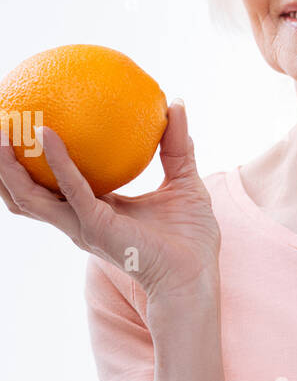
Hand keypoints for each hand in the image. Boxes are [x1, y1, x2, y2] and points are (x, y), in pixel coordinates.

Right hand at [0, 100, 220, 300]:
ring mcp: (83, 225)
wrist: (195, 277)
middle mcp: (79, 220)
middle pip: (26, 195)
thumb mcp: (184, 180)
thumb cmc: (191, 239)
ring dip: (9, 169)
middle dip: (4, 169)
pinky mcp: (96, 227)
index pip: (52, 187)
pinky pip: (71, 189)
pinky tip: (48, 135)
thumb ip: (175, 144)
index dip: (33, 165)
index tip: (24, 132)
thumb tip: (175, 103)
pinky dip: (57, 162)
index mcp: (94, 210)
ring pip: (30, 198)